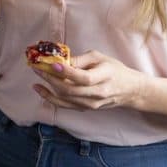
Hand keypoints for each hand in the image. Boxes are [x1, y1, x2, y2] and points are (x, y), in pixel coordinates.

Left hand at [31, 50, 145, 110]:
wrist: (130, 90)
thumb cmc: (114, 69)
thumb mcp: (100, 57)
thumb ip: (81, 60)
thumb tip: (61, 61)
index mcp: (104, 77)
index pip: (82, 77)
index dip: (65, 71)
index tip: (51, 63)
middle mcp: (97, 93)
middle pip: (70, 90)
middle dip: (50, 79)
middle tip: (37, 68)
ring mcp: (92, 104)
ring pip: (66, 99)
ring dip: (48, 89)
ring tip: (36, 78)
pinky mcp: (87, 109)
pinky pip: (66, 106)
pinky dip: (51, 98)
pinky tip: (41, 90)